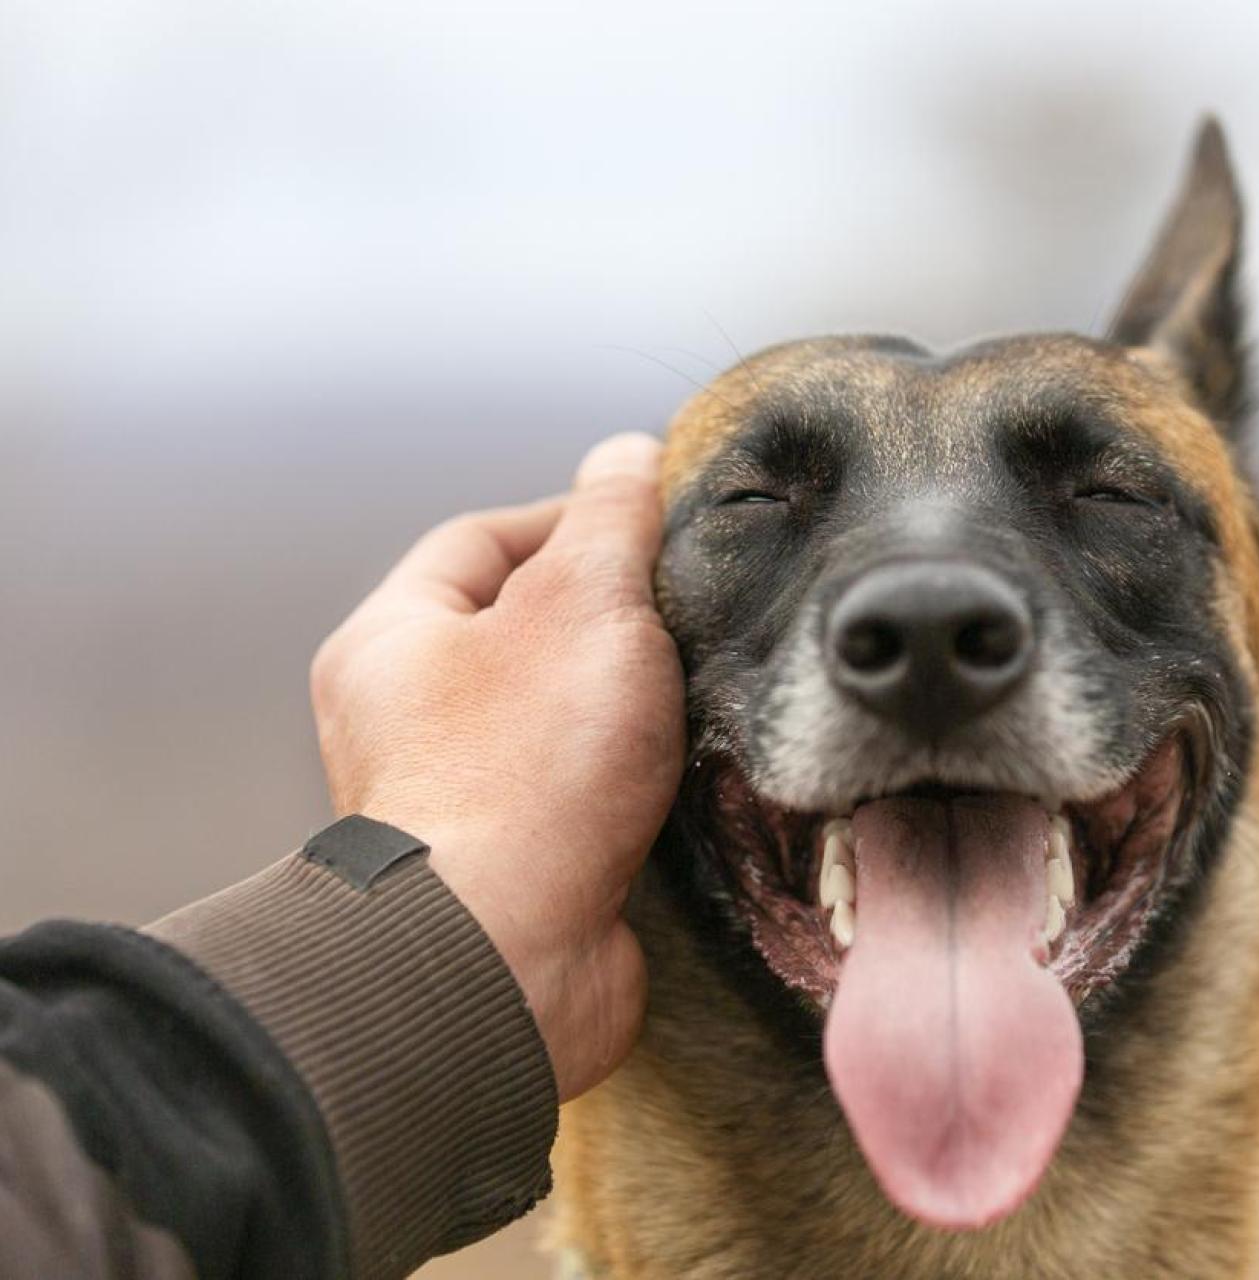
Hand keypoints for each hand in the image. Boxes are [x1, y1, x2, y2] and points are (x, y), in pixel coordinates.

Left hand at [308, 433, 683, 1099]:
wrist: (506, 960)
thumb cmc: (527, 772)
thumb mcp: (584, 604)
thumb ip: (612, 519)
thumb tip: (628, 453)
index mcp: (394, 642)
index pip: (484, 539)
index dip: (574, 517)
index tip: (656, 524)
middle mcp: (409, 720)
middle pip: (526, 631)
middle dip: (614, 619)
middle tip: (689, 613)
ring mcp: (463, 799)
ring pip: (563, 717)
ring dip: (633, 706)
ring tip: (701, 691)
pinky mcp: (520, 867)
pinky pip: (586, 796)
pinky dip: (639, 780)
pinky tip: (690, 773)